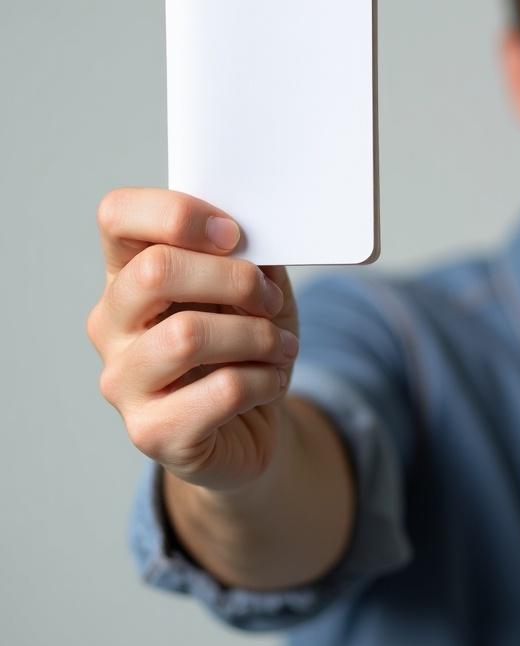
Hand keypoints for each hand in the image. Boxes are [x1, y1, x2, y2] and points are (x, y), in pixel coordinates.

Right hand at [87, 187, 299, 491]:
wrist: (249, 426)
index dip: (177, 213)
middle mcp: (112, 325)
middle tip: (269, 299)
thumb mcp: (253, 287)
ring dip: (257, 336)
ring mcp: (123, 381)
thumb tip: (257, 235)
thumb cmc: (246, 346)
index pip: (116, 216)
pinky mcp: (152, 432)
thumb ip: (247, 254)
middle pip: (155, 270)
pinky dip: (265, 380)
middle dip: (235, 278)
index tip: (234, 234)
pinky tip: (272, 382)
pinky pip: (222, 390)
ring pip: (188, 335)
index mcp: (128, 273)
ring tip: (281, 345)